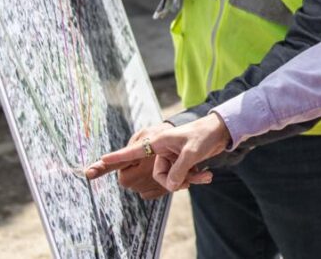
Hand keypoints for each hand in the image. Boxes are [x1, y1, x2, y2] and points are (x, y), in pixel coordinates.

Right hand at [86, 113, 231, 191]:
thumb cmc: (205, 135)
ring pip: (168, 179)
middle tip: (189, 181)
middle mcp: (160, 150)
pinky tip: (206, 175)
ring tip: (204, 175)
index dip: (116, 158)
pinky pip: (178, 178)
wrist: (221, 132)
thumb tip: (171, 186)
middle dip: (171, 181)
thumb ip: (179, 170)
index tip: (99, 161)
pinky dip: (192, 179)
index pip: (133, 152)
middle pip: (156, 174)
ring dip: (186, 180)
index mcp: (158, 141)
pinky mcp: (177, 163)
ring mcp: (169, 158)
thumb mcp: (193, 152)